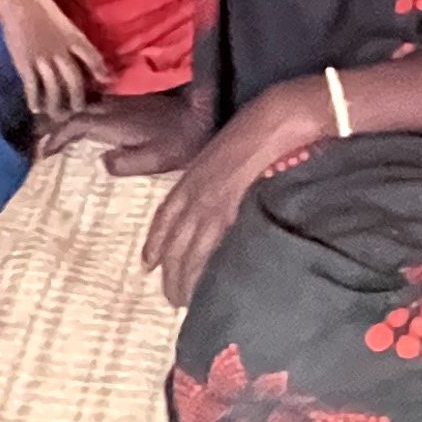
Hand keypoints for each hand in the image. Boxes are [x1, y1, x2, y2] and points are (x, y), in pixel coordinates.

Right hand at [0, 0, 107, 121]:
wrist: (16, 1)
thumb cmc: (42, 8)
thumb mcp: (66, 22)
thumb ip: (77, 40)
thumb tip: (88, 55)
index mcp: (75, 38)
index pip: (94, 59)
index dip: (101, 73)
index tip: (105, 85)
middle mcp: (62, 51)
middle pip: (75, 81)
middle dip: (78, 99)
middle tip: (78, 111)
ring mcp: (43, 59)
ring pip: (54, 88)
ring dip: (56, 104)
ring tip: (57, 115)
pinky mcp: (25, 63)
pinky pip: (32, 86)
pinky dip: (34, 99)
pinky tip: (35, 108)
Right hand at [45, 88, 211, 176]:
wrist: (204, 116)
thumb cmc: (181, 143)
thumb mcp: (154, 160)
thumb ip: (125, 163)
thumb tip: (102, 162)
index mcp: (116, 122)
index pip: (77, 124)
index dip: (58, 136)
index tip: (44, 150)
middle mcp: (116, 108)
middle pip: (78, 110)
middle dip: (59, 124)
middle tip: (44, 141)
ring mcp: (126, 102)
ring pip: (90, 105)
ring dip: (73, 115)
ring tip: (60, 131)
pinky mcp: (136, 101)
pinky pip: (102, 104)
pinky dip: (89, 113)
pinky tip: (91, 122)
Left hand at [143, 82, 324, 307]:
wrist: (274, 120)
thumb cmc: (254, 131)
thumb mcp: (222, 156)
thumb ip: (214, 180)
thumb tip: (218, 205)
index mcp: (190, 178)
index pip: (164, 218)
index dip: (154, 244)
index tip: (147, 266)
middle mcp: (193, 193)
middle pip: (173, 241)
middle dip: (169, 272)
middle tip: (172, 297)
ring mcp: (210, 203)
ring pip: (187, 251)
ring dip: (183, 279)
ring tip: (185, 302)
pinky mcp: (229, 209)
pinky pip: (209, 247)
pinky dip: (204, 269)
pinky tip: (205, 285)